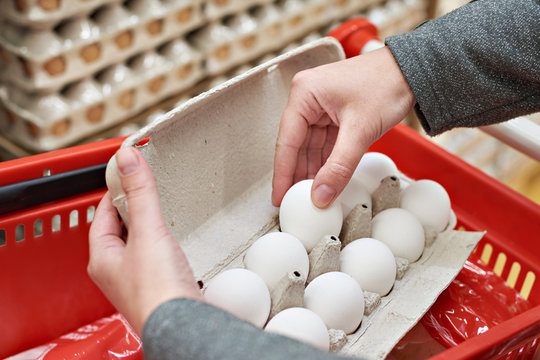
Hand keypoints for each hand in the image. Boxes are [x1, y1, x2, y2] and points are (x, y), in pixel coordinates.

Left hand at [88, 147, 202, 334]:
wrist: (183, 324)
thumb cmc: (158, 291)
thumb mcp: (147, 232)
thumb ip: (140, 194)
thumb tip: (127, 159)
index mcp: (103, 258)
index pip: (101, 215)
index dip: (113, 192)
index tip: (125, 174)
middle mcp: (115, 270)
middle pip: (118, 228)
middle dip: (131, 207)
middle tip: (144, 188)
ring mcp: (136, 280)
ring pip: (136, 243)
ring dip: (146, 225)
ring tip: (159, 210)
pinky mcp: (157, 285)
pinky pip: (152, 255)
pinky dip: (160, 242)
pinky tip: (172, 241)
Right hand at [272, 47, 414, 207]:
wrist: (414, 70)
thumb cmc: (387, 83)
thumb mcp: (360, 131)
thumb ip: (339, 167)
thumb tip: (320, 196)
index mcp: (304, 93)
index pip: (286, 141)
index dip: (282, 173)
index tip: (279, 198)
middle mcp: (307, 98)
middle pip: (296, 145)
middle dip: (298, 174)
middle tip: (294, 202)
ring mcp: (320, 106)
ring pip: (310, 147)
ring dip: (313, 170)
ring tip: (312, 196)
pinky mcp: (334, 114)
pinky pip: (325, 143)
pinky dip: (326, 162)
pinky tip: (325, 180)